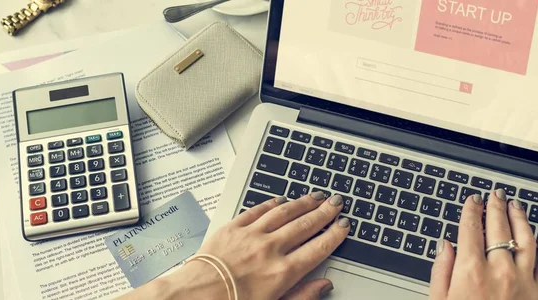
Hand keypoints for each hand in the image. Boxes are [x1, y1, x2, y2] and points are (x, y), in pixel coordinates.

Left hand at [123, 191, 349, 299]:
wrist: (194, 297)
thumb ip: (302, 296)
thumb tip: (323, 285)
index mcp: (282, 273)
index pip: (318, 248)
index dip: (334, 234)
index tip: (344, 225)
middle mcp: (270, 250)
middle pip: (305, 225)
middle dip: (324, 212)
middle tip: (336, 202)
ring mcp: (251, 236)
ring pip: (284, 213)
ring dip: (302, 203)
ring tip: (315, 196)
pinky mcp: (233, 228)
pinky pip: (257, 210)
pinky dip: (272, 203)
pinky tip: (281, 200)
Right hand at [430, 190, 537, 299]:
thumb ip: (441, 271)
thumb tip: (444, 246)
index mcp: (471, 271)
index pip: (471, 230)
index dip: (471, 211)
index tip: (473, 200)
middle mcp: (499, 272)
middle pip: (499, 229)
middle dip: (496, 207)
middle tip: (495, 195)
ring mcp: (523, 281)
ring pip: (525, 240)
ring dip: (519, 219)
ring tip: (514, 206)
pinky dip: (535, 244)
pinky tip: (530, 235)